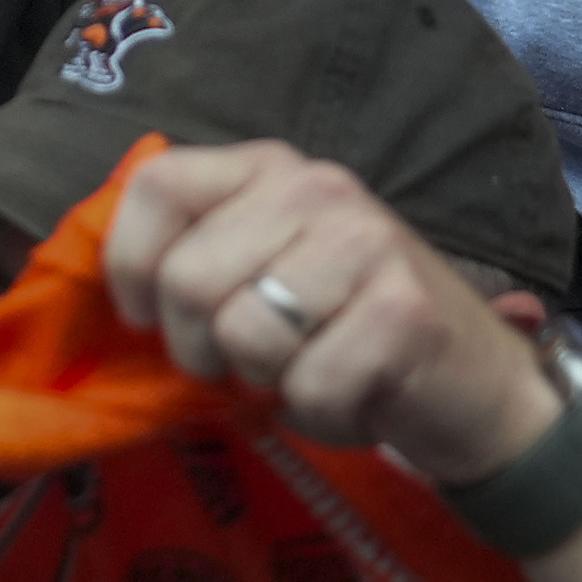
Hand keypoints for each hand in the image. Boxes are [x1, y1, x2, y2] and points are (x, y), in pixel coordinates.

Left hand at [105, 139, 559, 487]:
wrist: (476, 381)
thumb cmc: (349, 329)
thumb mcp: (267, 268)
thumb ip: (197, 255)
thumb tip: (105, 291)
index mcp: (271, 168)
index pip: (158, 186)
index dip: (130, 265)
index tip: (146, 317)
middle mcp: (318, 187)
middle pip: (187, 278)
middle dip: (201, 349)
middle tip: (252, 360)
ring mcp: (365, 242)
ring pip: (242, 336)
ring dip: (266, 383)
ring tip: (312, 366)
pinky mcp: (400, 311)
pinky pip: (304, 388)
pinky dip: (320, 413)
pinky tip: (356, 390)